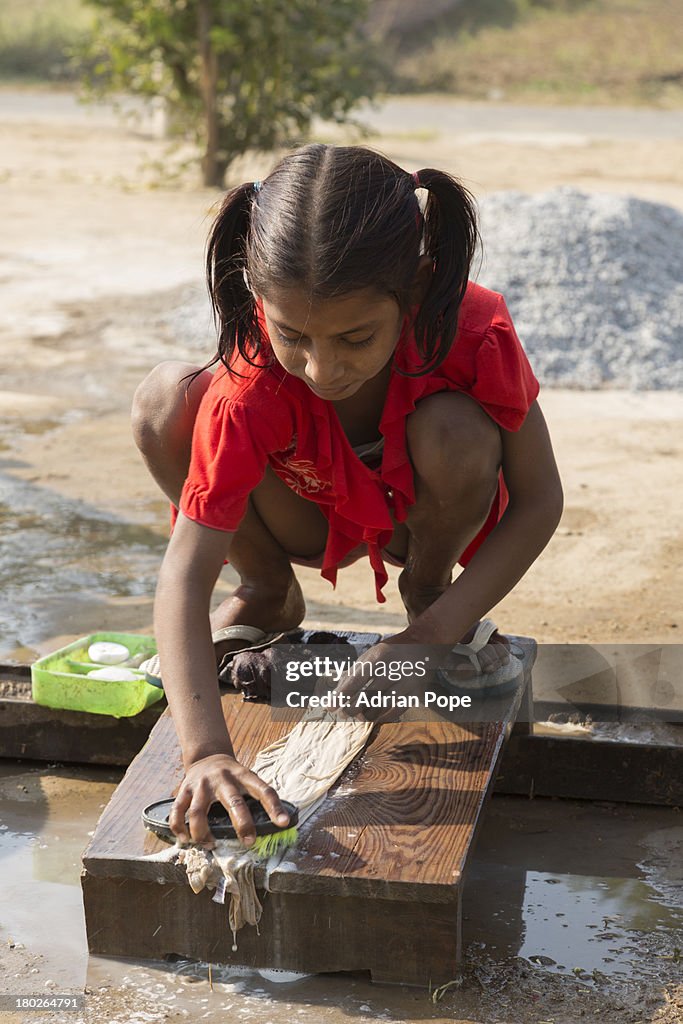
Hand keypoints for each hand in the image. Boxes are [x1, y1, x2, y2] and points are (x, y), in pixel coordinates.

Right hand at [169, 752, 289, 847]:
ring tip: (210, 845)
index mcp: (243, 775)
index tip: (284, 823)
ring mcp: (202, 784)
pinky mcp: (185, 789)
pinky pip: (178, 811)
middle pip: (233, 801)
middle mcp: (223, 779)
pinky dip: (179, 827)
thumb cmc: (232, 776)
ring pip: (199, 811)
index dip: (275, 806)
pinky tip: (185, 839)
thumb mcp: (247, 778)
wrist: (207, 756)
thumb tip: (278, 824)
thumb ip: (256, 797)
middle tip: (248, 842)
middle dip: (242, 824)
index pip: (263, 790)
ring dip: (203, 833)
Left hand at [333, 637, 432, 724]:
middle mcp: (396, 667)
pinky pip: (396, 711)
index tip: (330, 707)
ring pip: (382, 705)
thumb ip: (352, 674)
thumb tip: (334, 698)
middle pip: (369, 694)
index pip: (358, 678)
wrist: (424, 644)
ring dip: (366, 714)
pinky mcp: (418, 692)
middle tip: (344, 713)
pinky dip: (383, 716)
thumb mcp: (370, 656)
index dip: (342, 694)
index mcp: (380, 654)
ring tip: (359, 716)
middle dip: (353, 708)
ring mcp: (409, 680)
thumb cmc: (389, 653)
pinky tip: (375, 716)